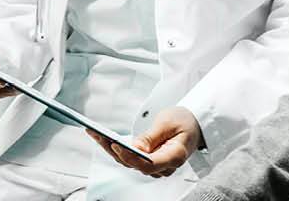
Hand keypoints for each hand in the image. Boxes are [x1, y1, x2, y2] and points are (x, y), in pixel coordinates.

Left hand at [89, 106, 203, 177]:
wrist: (194, 124)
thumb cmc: (185, 121)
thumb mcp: (168, 123)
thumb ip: (151, 137)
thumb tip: (134, 148)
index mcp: (175, 157)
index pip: (149, 164)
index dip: (131, 157)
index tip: (116, 145)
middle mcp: (164, 166)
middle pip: (134, 164)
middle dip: (113, 149)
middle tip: (97, 134)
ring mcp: (155, 166)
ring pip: (127, 161)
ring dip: (109, 148)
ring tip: (94, 132)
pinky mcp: (147, 161)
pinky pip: (128, 157)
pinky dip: (113, 147)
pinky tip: (101, 136)